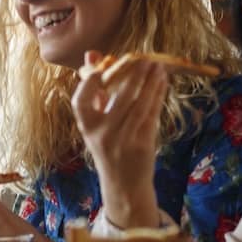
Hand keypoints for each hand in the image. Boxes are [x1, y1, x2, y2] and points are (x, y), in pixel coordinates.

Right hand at [72, 51, 165, 229]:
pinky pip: (151, 114)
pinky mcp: (142, 144)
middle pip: (120, 98)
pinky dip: (157, 96)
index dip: (88, 84)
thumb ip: (95, 91)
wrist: (123, 185)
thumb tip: (93, 56)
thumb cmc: (108, 148)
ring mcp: (124, 140)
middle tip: (144, 58)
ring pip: (140, 104)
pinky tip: (162, 82)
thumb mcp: (96, 124)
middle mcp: (103, 134)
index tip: (99, 69)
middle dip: (134, 75)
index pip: (80, 101)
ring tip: (158, 66)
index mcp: (87, 128)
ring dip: (151, 82)